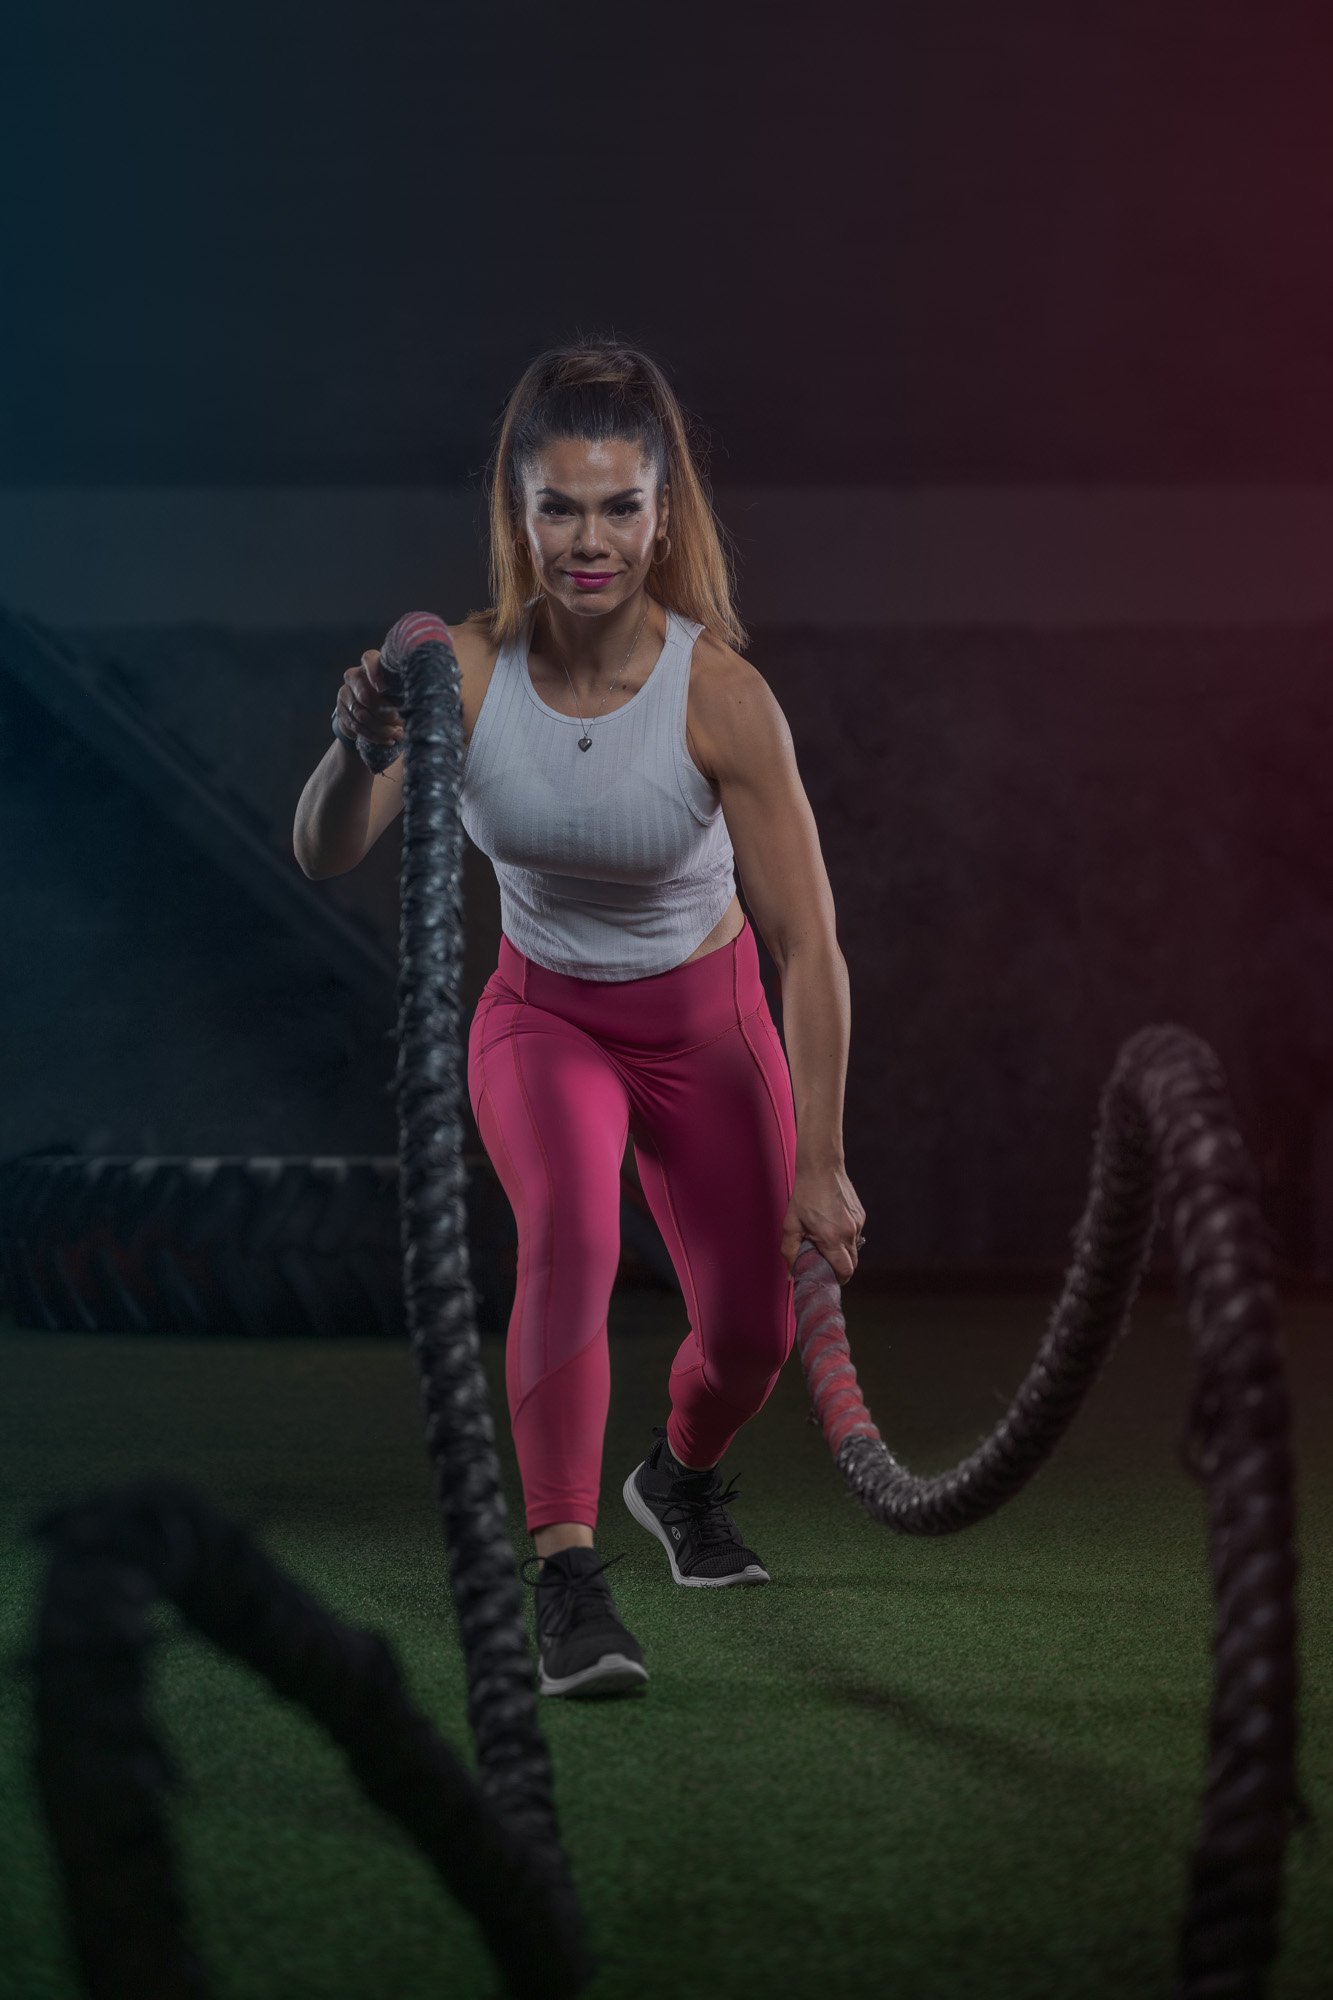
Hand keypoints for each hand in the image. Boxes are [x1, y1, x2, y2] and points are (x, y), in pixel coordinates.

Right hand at [337, 648, 404, 753]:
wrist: (370, 711)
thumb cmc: (392, 696)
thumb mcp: (398, 691)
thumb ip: (403, 691)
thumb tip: (416, 703)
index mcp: (370, 664)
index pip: (369, 659)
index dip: (375, 673)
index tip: (383, 688)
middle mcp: (354, 676)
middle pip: (365, 696)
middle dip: (384, 713)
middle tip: (400, 722)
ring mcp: (345, 693)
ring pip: (361, 714)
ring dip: (381, 728)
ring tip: (398, 735)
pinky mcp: (341, 710)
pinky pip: (356, 726)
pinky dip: (374, 736)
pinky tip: (388, 740)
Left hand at [781, 1164, 865, 1282]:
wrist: (821, 1168)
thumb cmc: (805, 1196)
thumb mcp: (791, 1225)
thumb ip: (790, 1252)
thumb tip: (792, 1273)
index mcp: (832, 1238)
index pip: (845, 1271)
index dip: (837, 1279)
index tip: (828, 1277)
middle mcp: (849, 1232)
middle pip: (853, 1264)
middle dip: (840, 1267)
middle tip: (825, 1262)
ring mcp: (858, 1223)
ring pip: (854, 1248)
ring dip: (842, 1250)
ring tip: (826, 1238)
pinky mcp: (861, 1215)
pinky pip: (855, 1234)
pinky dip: (845, 1235)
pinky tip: (832, 1224)